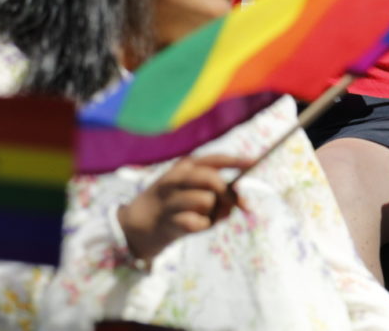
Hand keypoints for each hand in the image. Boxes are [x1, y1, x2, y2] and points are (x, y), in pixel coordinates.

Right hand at [116, 153, 246, 262]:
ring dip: (212, 213)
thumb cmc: (172, 207)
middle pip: (212, 180)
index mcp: (184, 167)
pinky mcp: (168, 221)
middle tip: (238, 206)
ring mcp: (170, 200)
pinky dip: (202, 227)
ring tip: (203, 217)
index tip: (253, 162)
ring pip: (207, 201)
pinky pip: (199, 223)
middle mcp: (176, 179)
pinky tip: (191, 226)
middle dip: (228, 194)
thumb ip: (215, 192)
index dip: (235, 160)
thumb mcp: (191, 192)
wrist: (135, 228)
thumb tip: (238, 202)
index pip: (214, 159)